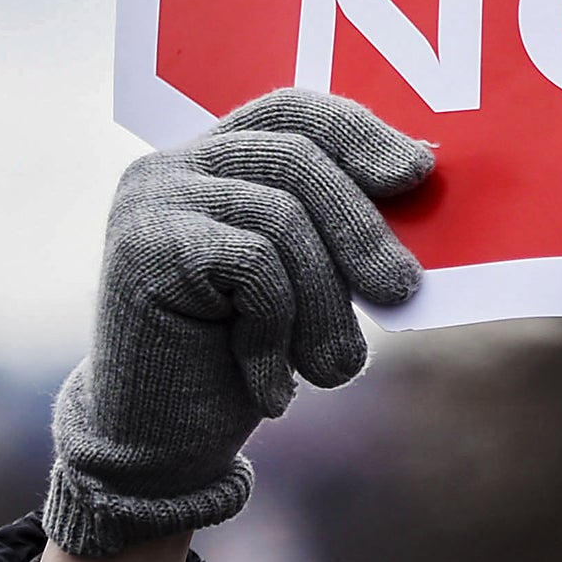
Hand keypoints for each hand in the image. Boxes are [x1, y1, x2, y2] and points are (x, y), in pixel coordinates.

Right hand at [42, 88, 431, 558]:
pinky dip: (277, 331)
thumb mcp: (306, 281)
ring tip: (334, 368)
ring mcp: (151, 202)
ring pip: (282, 217)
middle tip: (401, 289)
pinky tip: (270, 386)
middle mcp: (172, 166)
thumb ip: (337, 225)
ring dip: (324, 303)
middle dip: (360, 226)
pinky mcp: (144, 246)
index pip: (292, 109)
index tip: (417, 169)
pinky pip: (254, 264)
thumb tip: (417, 170)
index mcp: (213, 160)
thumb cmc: (243, 361)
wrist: (159, 451)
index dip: (357, 130)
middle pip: (296, 157)